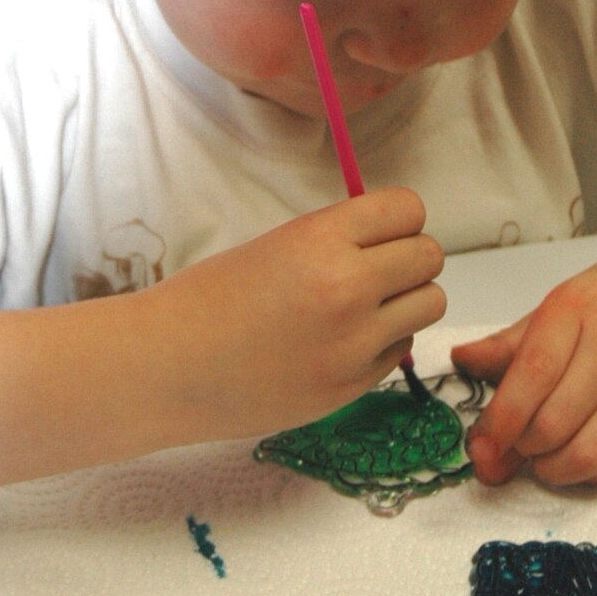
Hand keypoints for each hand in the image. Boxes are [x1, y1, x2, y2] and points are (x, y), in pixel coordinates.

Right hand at [142, 189, 445, 443]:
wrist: (167, 369)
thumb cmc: (206, 301)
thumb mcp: (274, 246)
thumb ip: (335, 241)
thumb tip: (390, 241)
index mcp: (321, 241)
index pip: (408, 209)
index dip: (398, 219)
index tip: (381, 231)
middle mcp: (347, 289)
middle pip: (429, 257)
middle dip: (409, 259)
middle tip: (378, 270)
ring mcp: (354, 344)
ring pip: (429, 305)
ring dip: (406, 302)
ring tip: (367, 307)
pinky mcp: (351, 386)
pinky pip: (399, 350)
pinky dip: (382, 343)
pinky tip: (341, 343)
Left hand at [452, 229, 596, 488]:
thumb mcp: (574, 293)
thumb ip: (517, 338)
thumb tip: (463, 360)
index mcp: (579, 310)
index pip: (529, 379)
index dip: (498, 423)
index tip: (481, 444)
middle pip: (552, 425)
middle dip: (519, 451)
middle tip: (504, 452)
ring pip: (587, 454)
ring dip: (552, 469)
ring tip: (539, 457)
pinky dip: (589, 472)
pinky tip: (576, 457)